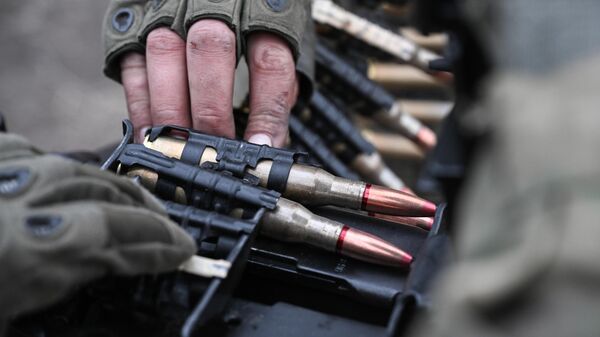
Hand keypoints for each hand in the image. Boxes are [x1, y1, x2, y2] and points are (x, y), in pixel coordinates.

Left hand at [0, 134, 195, 318]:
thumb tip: (113, 266)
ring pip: (68, 166)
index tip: (180, 250)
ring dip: (112, 185)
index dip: (154, 242)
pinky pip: (27, 152)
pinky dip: (60, 166)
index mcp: (18, 253)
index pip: (108, 234)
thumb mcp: (14, 328)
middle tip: (170, 232)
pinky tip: (76, 178)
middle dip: (144, 212)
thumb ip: (69, 283)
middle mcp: (6, 205)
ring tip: (137, 203)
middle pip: (97, 191)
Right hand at [121, 20, 297, 145]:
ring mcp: (169, 13)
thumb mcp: (272, 47)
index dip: (267, 110)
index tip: (261, 146)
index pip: (269, 61)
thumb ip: (273, 85)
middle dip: (212, 109)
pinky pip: (134, 68)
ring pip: (165, 54)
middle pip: (212, 49)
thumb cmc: (244, 26)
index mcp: (260, 11)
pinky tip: (152, 136)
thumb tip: (265, 141)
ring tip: (181, 147)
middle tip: (216, 147)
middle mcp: (213, 5)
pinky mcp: (133, 28)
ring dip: (172, 111)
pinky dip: (141, 108)